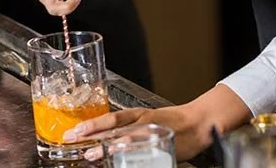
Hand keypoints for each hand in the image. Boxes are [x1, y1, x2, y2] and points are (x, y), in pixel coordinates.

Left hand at [67, 104, 209, 161]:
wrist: (200, 122)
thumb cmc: (173, 122)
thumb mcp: (149, 119)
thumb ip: (129, 128)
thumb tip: (104, 138)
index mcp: (141, 114)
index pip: (112, 118)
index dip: (93, 124)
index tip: (74, 130)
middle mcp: (145, 121)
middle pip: (116, 127)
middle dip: (94, 135)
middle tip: (75, 140)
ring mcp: (153, 133)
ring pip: (127, 138)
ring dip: (108, 146)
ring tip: (92, 153)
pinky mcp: (162, 145)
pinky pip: (144, 152)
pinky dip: (131, 156)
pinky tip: (120, 161)